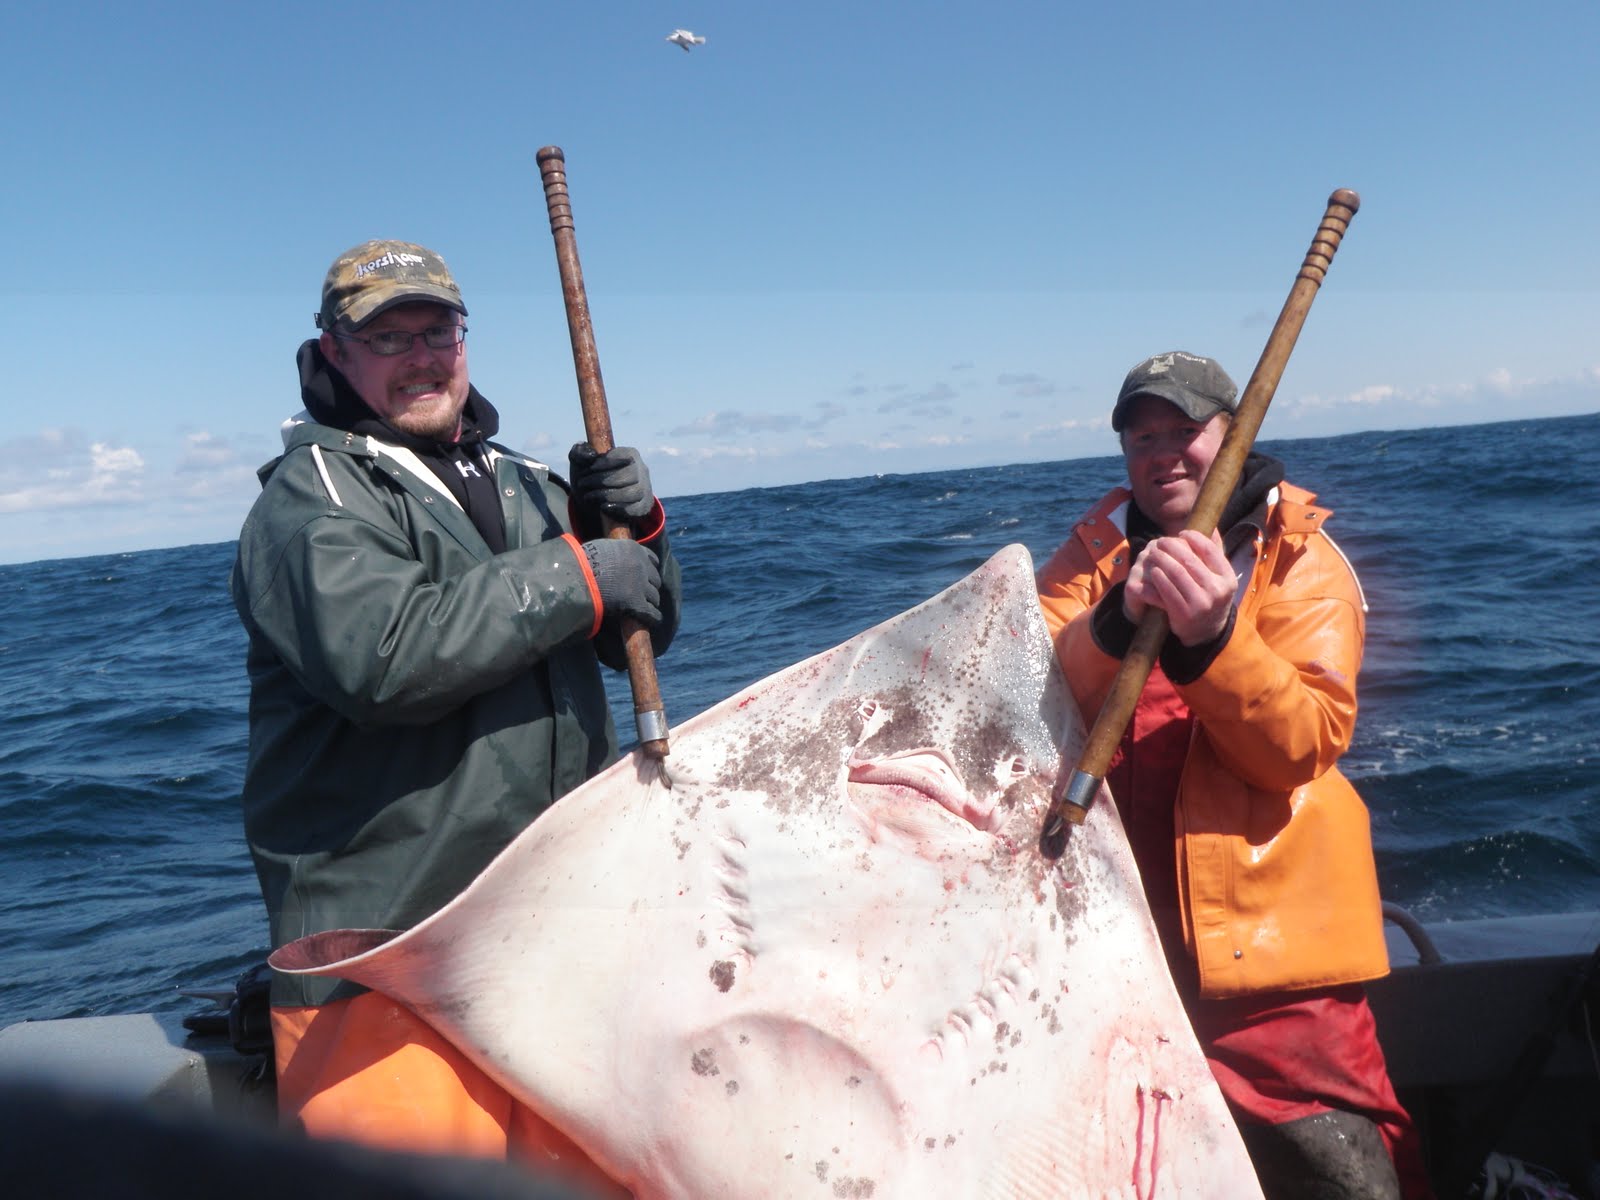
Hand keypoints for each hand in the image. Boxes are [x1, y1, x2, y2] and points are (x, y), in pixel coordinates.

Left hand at [569, 443, 654, 522]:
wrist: (597, 499)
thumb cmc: (591, 476)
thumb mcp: (582, 461)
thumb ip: (579, 452)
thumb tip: (590, 456)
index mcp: (630, 454)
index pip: (624, 456)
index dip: (606, 462)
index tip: (590, 468)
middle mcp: (642, 470)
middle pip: (630, 474)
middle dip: (603, 480)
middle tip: (583, 483)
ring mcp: (645, 489)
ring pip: (634, 492)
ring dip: (609, 495)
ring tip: (589, 496)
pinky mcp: (643, 506)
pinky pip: (635, 509)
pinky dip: (619, 508)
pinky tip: (603, 507)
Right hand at [582, 538, 662, 626]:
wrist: (575, 578)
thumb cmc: (580, 563)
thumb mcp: (601, 548)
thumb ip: (614, 553)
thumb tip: (613, 558)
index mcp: (633, 549)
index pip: (652, 560)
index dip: (649, 570)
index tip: (646, 576)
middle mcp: (640, 565)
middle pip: (655, 579)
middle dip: (649, 587)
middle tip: (642, 594)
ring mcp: (640, 585)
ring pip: (654, 597)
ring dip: (650, 602)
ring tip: (645, 608)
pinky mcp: (636, 603)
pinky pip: (652, 614)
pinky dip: (653, 617)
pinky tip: (652, 620)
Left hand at [1121, 529, 1235, 645]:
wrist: (1206, 631)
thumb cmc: (1210, 595)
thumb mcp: (1218, 577)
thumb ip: (1214, 553)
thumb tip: (1210, 527)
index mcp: (1227, 578)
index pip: (1210, 550)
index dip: (1194, 538)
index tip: (1182, 533)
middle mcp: (1217, 590)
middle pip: (1190, 561)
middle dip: (1173, 547)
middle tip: (1161, 540)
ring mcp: (1201, 603)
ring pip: (1177, 574)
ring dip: (1162, 559)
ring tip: (1154, 552)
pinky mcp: (1184, 613)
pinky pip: (1168, 590)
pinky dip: (1159, 578)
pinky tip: (1153, 570)